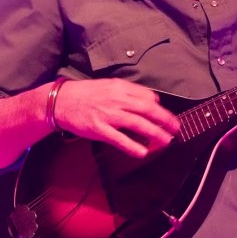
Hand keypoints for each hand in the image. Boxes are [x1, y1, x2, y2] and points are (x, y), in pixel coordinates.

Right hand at [54, 78, 179, 157]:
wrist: (61, 101)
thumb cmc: (85, 94)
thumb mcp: (108, 85)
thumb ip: (128, 91)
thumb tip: (150, 99)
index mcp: (119, 87)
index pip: (147, 96)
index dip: (159, 107)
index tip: (165, 116)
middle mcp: (116, 100)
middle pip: (147, 110)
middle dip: (165, 120)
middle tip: (175, 128)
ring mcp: (108, 115)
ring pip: (137, 124)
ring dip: (154, 133)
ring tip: (166, 141)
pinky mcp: (99, 129)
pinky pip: (119, 139)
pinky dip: (132, 146)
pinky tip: (142, 152)